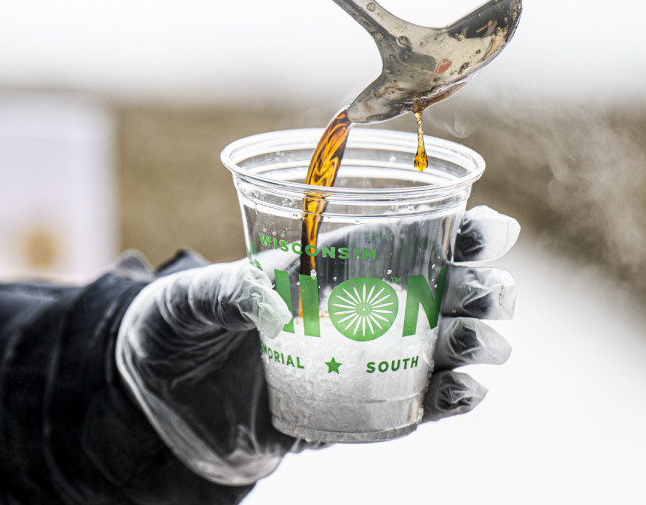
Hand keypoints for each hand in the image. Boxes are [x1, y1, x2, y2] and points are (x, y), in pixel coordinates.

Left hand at [113, 206, 519, 485]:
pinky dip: (447, 402)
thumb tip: (280, 302)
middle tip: (487, 293)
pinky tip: (468, 392)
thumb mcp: (190, 300)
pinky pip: (412, 410)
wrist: (153, 403)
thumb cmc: (171, 330)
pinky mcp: (350, 416)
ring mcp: (358, 366)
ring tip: (481, 345)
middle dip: (480, 289)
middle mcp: (355, 312)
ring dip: (475, 344)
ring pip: (440, 351)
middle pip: (440, 294)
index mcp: (325, 268)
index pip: (403, 240)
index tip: (492, 229)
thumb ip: (229, 292)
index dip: (456, 233)